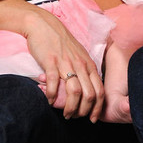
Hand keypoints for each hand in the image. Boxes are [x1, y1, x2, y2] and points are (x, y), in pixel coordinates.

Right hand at [22, 7, 104, 121]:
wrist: (43, 24)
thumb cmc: (60, 41)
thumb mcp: (79, 54)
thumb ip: (84, 69)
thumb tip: (86, 88)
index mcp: (89, 64)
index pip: (99, 90)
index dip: (97, 107)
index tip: (92, 118)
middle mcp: (80, 65)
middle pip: (89, 94)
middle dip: (84, 111)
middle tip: (76, 118)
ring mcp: (66, 63)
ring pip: (74, 92)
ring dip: (70, 108)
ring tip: (65, 114)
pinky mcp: (51, 62)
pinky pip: (53, 83)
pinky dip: (51, 95)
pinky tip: (48, 100)